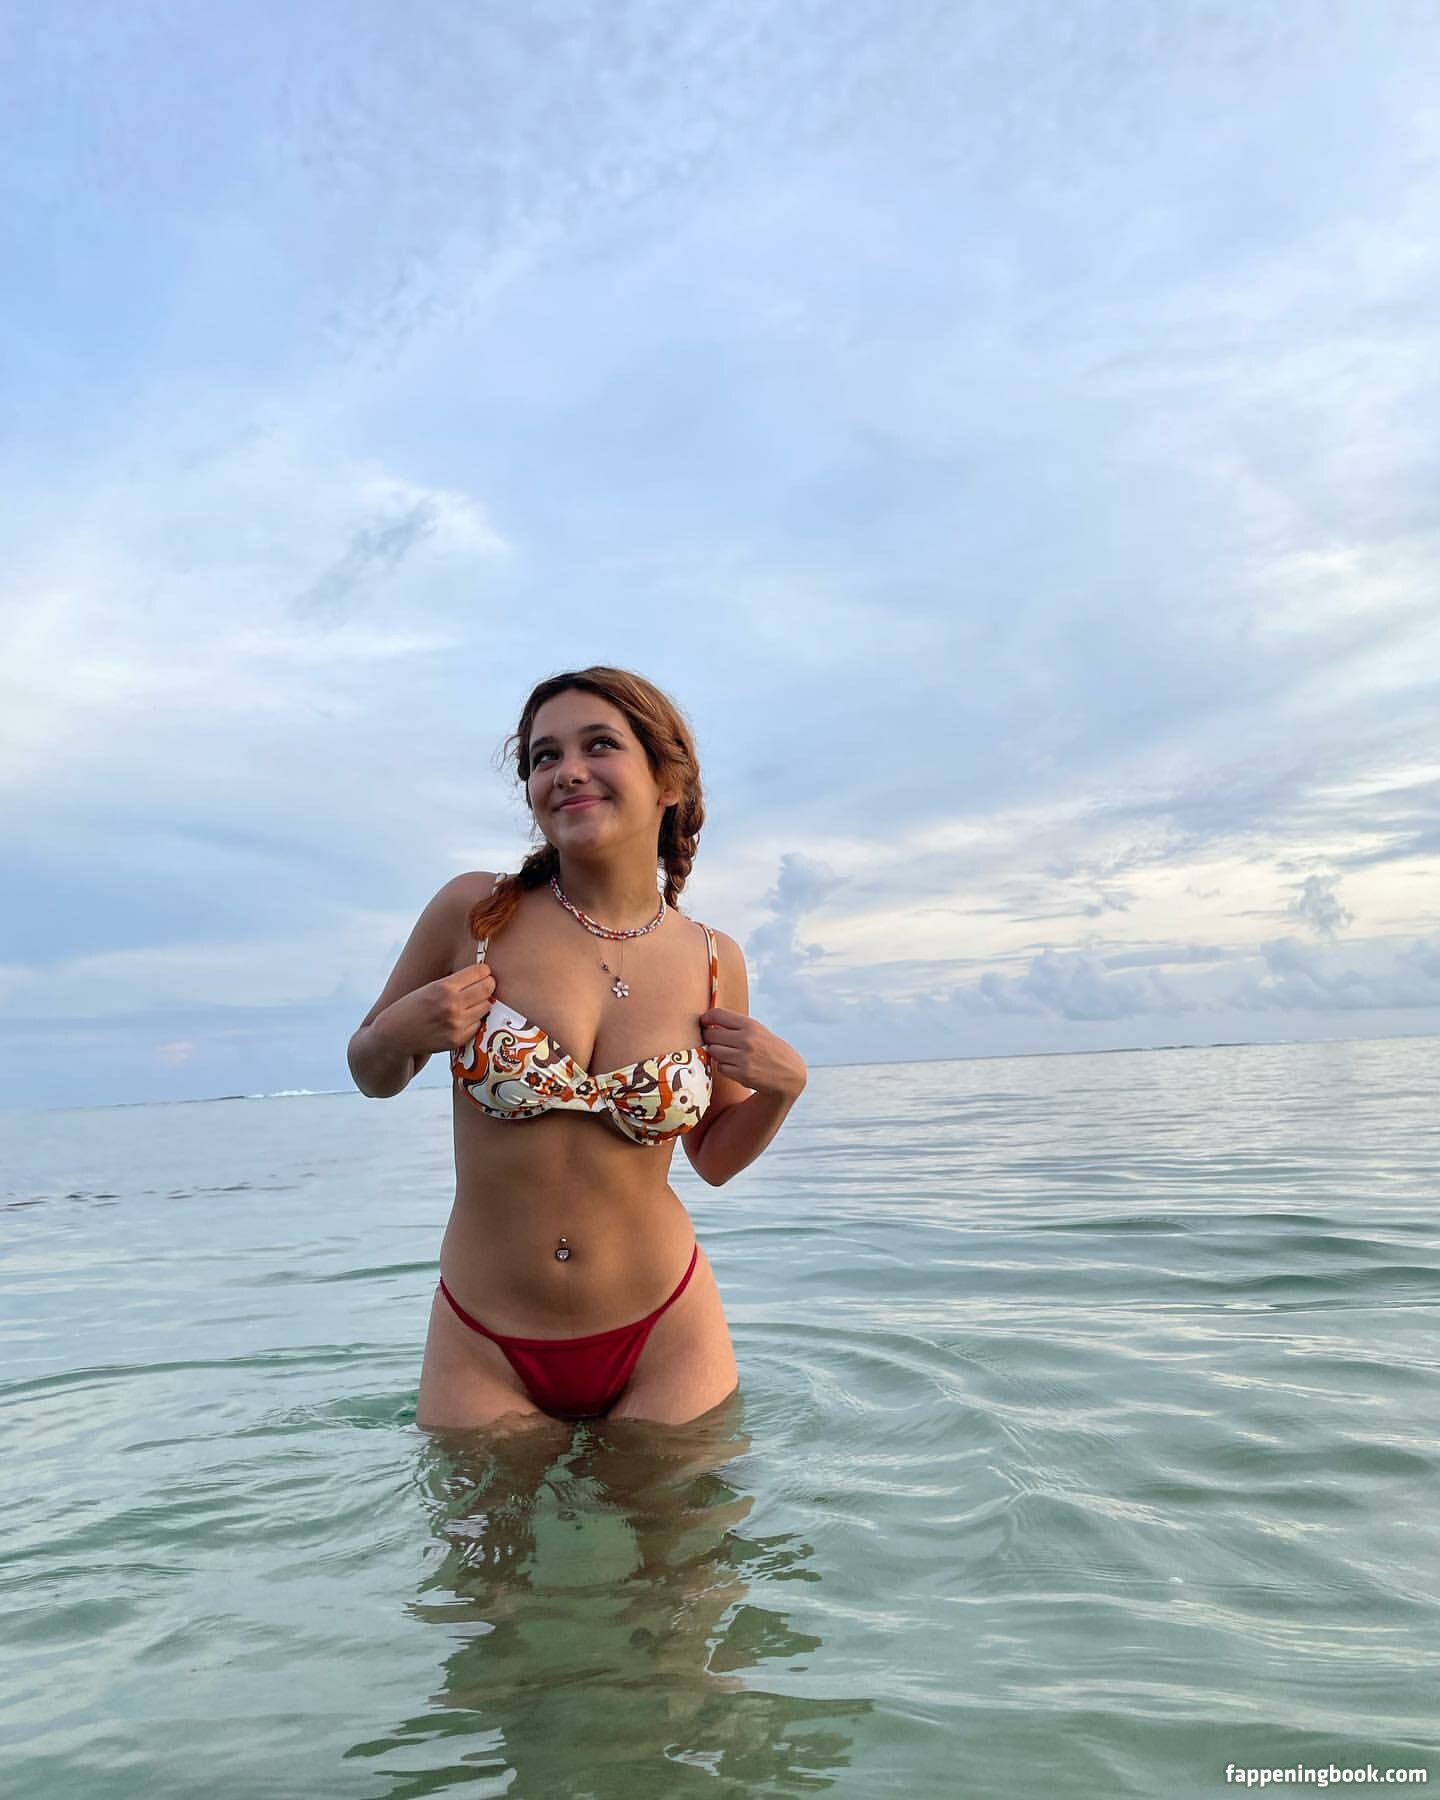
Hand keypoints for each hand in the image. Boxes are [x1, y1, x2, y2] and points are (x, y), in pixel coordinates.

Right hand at [377, 965, 496, 1056]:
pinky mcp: (458, 1039)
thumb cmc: (412, 1007)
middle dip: (488, 985)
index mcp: (444, 987)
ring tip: (470, 1003)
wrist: (395, 1035)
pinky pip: (478, 1024)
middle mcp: (452, 1005)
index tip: (483, 972)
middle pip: (488, 988)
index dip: (484, 971)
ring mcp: (456, 1024)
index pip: (479, 972)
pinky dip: (474, 1020)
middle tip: (484, 985)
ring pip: (486, 1007)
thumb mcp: (430, 987)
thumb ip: (455, 983)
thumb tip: (484, 975)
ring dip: (482, 1003)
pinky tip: (462, 1018)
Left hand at [699, 1007, 806, 1098]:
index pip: (717, 1014)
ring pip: (713, 1051)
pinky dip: (724, 1067)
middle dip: (709, 1038)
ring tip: (728, 1054)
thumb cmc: (770, 1049)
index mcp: (750, 1025)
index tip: (704, 1022)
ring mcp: (743, 1057)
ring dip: (717, 1053)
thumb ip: (736, 1026)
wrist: (789, 1073)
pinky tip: (735, 1066)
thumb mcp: (758, 1031)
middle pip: (710, 1034)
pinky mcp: (742, 1074)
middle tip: (715, 1041)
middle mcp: (746, 1039)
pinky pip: (720, 1067)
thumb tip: (708, 1023)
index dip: (706, 1018)